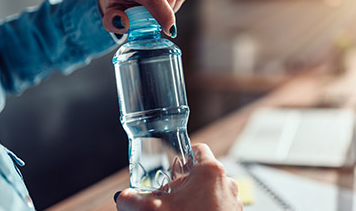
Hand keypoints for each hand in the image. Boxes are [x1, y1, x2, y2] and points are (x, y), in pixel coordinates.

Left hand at [99, 0, 190, 35]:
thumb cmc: (118, 6)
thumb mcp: (110, 19)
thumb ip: (112, 22)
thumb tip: (124, 22)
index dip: (163, 13)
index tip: (168, 30)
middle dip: (166, 13)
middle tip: (153, 18)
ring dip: (172, 8)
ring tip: (157, 8)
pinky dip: (178, 1)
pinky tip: (164, 0)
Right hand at [115, 143, 242, 210]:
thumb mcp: (153, 210)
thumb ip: (133, 200)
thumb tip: (123, 197)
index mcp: (210, 171)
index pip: (197, 150)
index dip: (182, 158)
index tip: (171, 169)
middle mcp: (226, 183)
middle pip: (201, 173)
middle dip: (183, 184)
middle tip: (168, 197)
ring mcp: (232, 201)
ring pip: (210, 191)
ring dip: (194, 199)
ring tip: (178, 210)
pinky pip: (218, 206)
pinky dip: (205, 209)